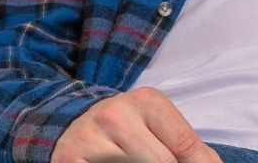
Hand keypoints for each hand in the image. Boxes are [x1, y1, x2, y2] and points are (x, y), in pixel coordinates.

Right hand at [52, 86, 221, 162]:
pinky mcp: (70, 159)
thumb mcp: (159, 123)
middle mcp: (117, 114)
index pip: (184, 144)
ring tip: (138, 161)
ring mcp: (90, 137)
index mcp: (147, 101)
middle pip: (162, 162)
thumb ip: (187, 144)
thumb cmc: (129, 126)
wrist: (76, 123)